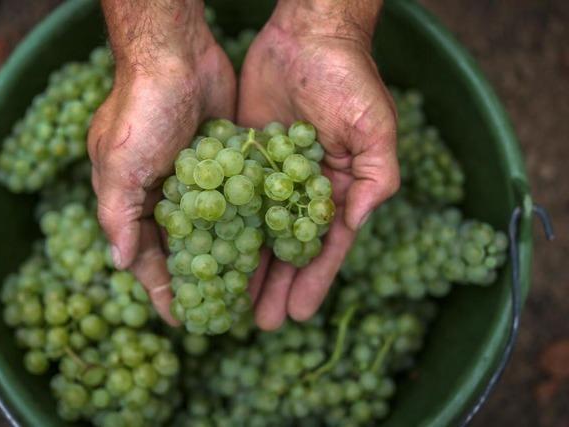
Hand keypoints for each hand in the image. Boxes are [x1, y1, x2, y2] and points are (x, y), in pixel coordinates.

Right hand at [88, 1, 234, 322]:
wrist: (178, 54)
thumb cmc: (141, 110)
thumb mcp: (120, 165)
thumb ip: (117, 215)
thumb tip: (119, 263)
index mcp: (135, 199)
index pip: (149, 256)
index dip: (164, 288)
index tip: (184, 319)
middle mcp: (167, 193)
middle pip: (187, 248)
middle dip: (203, 279)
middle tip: (226, 311)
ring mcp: (201, 179)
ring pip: (217, 230)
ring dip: (231, 258)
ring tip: (253, 290)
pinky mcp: (228, 163)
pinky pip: (239, 202)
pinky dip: (250, 224)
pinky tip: (269, 247)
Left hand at [238, 0, 398, 329]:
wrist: (307, 36)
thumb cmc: (348, 80)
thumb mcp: (374, 128)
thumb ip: (375, 177)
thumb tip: (356, 223)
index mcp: (338, 189)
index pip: (325, 245)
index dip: (313, 280)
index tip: (297, 313)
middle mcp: (303, 190)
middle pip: (288, 248)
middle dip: (277, 285)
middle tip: (260, 322)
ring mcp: (271, 177)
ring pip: (257, 231)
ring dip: (248, 266)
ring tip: (232, 301)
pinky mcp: (244, 159)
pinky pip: (232, 199)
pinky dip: (224, 226)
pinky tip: (210, 251)